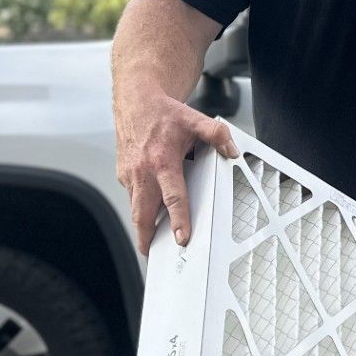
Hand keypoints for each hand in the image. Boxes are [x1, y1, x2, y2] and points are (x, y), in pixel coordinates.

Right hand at [115, 94, 236, 253]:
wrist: (136, 101)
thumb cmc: (163, 113)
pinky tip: (149, 213)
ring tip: (151, 243)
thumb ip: (216, 135)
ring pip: (135, 207)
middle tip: (154, 255)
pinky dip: (140, 207)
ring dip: (142, 225)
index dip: (178, 219)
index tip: (182, 237)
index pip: (172, 196)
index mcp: (162, 161)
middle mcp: (142, 171)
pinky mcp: (123, 174)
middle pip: (143, 213)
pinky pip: (133, 196)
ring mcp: (129, 174)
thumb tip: (232, 151)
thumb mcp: (194, 119)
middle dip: (146, 237)